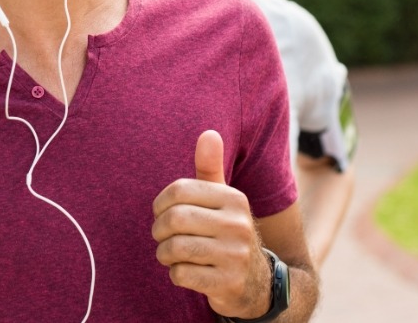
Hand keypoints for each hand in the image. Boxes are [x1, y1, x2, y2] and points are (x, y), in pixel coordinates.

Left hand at [152, 130, 271, 318]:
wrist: (259, 282)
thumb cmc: (227, 231)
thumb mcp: (223, 199)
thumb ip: (210, 167)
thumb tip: (209, 133)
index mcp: (233, 198)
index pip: (179, 190)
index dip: (160, 203)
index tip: (160, 213)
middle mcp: (238, 224)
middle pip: (175, 219)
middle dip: (159, 230)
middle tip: (161, 236)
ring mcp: (235, 256)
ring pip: (175, 248)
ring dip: (164, 253)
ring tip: (168, 253)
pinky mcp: (229, 284)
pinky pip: (182, 274)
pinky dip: (175, 273)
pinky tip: (185, 271)